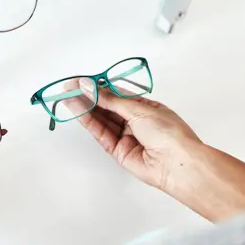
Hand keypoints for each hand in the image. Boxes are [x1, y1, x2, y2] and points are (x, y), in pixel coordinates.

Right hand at [77, 78, 201, 188]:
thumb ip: (111, 100)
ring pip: (101, 120)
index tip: (82, 81)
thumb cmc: (167, 132)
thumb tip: (90, 86)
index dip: (99, 87)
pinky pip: (101, 134)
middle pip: (107, 107)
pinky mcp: (118, 151)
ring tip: (68, 97)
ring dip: (85, 108)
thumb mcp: (139, 110)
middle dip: (88, 97)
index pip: (117, 94)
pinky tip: (78, 111)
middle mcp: (134, 121)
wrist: (177, 163)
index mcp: (145, 107)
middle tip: (69, 88)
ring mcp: (126, 136)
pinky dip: (89, 122)